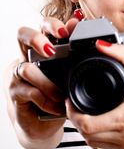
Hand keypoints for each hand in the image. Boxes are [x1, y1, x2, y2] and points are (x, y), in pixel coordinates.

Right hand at [4, 16, 78, 148]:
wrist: (42, 123)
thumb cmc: (58, 94)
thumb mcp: (71, 75)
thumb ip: (74, 56)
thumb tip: (82, 34)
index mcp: (45, 48)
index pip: (44, 27)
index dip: (53, 25)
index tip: (67, 30)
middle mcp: (29, 56)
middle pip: (23, 34)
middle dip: (37, 39)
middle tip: (51, 50)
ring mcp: (20, 73)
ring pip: (26, 68)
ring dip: (46, 82)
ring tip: (61, 95)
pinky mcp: (15, 91)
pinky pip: (29, 91)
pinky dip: (45, 100)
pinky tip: (57, 106)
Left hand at [66, 41, 123, 148]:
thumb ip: (122, 55)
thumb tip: (102, 45)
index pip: (86, 124)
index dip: (72, 113)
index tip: (70, 100)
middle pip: (87, 136)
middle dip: (76, 120)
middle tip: (75, 105)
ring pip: (96, 144)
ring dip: (86, 130)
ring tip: (85, 112)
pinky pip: (109, 147)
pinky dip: (99, 136)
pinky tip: (100, 122)